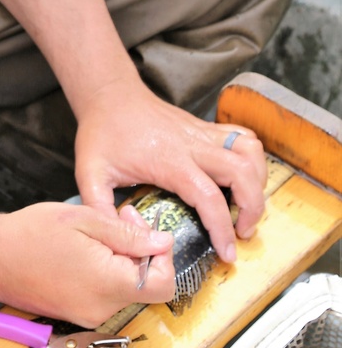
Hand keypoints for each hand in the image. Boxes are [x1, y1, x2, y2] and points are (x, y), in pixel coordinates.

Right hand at [0, 201, 173, 327]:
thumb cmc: (29, 234)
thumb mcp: (85, 221)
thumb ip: (129, 236)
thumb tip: (163, 243)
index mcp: (108, 284)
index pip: (163, 284)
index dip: (163, 257)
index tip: (146, 231)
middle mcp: (102, 308)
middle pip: (144, 285)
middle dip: (141, 251)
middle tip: (122, 218)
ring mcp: (87, 315)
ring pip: (125, 288)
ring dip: (121, 259)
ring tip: (98, 231)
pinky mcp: (75, 314)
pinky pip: (105, 294)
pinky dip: (105, 272)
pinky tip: (85, 249)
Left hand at [73, 78, 266, 263]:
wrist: (109, 95)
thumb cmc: (101, 133)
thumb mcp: (90, 174)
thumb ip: (100, 210)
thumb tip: (116, 242)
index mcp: (168, 161)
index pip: (208, 197)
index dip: (222, 229)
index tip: (228, 253)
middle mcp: (192, 145)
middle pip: (242, 172)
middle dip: (253, 207)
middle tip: (242, 232)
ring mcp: (201, 133)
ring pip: (250, 151)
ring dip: (257, 181)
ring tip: (247, 206)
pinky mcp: (205, 127)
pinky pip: (242, 136)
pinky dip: (252, 157)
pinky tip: (243, 177)